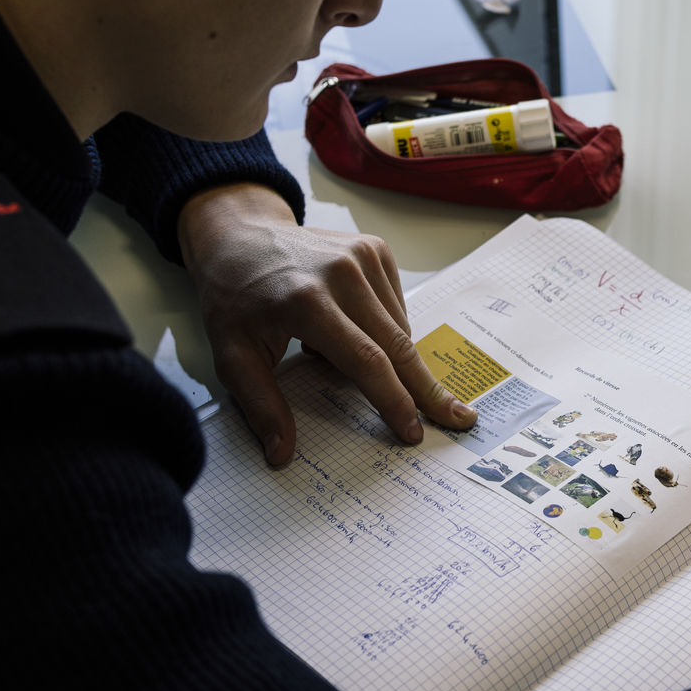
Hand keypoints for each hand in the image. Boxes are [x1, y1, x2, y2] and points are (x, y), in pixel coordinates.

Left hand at [177, 183, 476, 464]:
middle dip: (427, 389)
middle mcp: (342, 274)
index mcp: (307, 302)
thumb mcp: (232, 356)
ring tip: (350, 359)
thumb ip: (261, 407)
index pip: (367, 361)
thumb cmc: (235, 298)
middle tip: (458, 418)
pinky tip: (356, 329)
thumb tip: (282, 455)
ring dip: (393, 359)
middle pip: (399, 345)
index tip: (413, 431)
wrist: (240, 236)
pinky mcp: (375, 249)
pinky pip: (397, 306)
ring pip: (400, 328)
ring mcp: (363, 257)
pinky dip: (386, 329)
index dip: (394, 400)